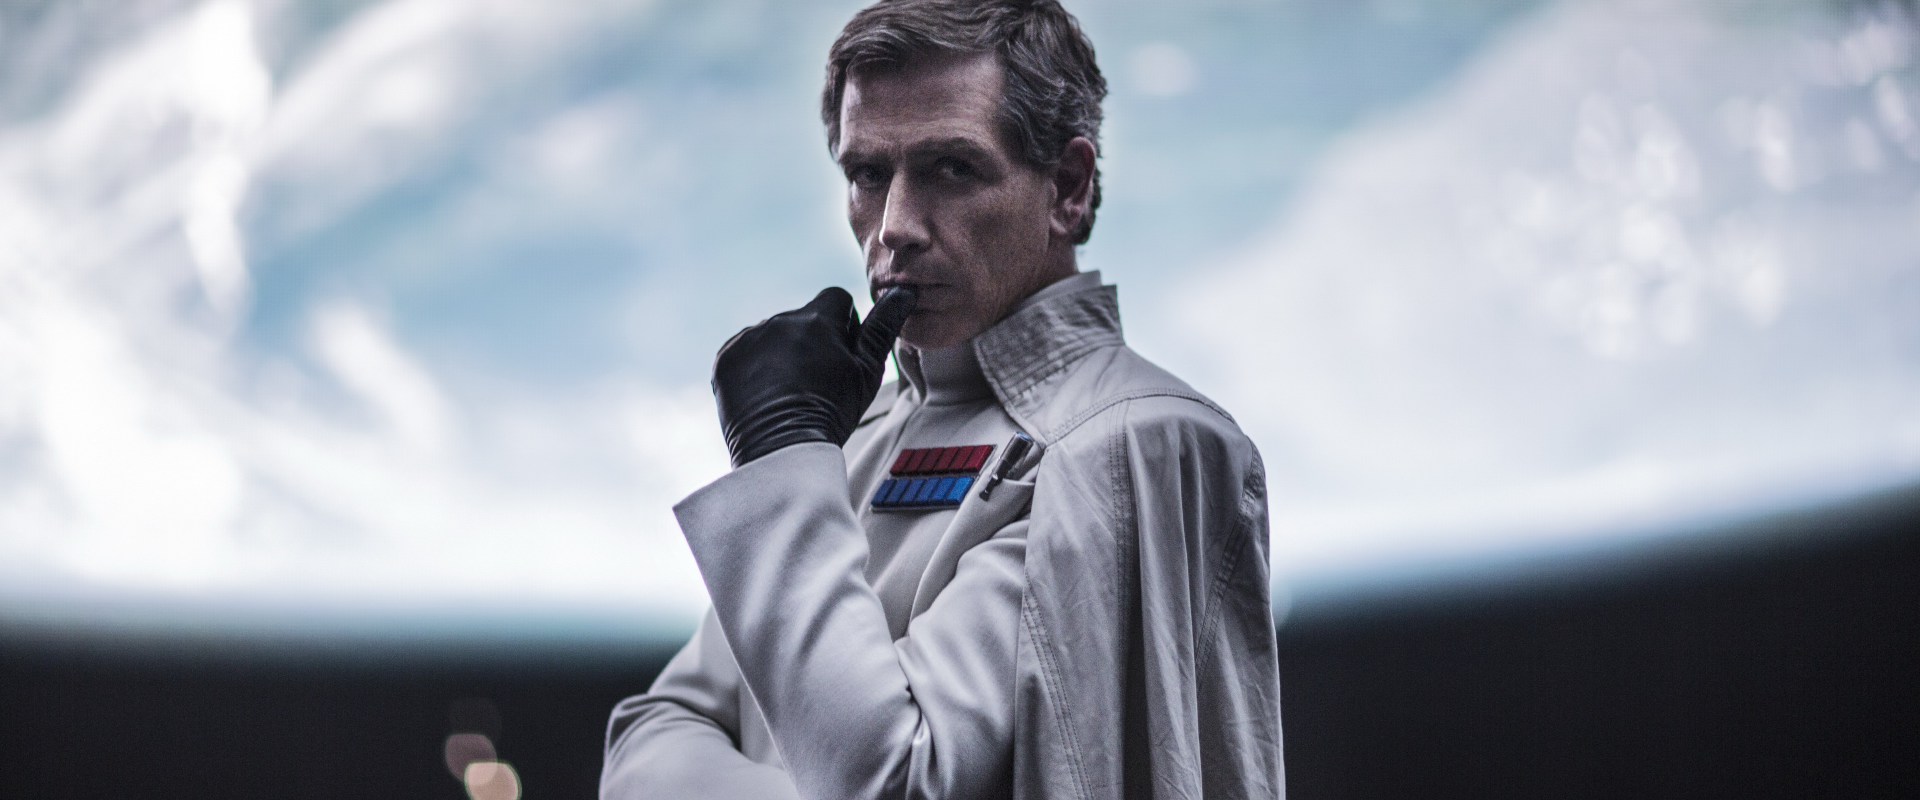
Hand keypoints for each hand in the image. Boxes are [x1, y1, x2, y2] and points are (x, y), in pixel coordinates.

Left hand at [712, 286, 917, 467]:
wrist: (782, 452)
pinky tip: (765, 396)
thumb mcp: (868, 371)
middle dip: (810, 342)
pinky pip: (744, 353)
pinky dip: (753, 369)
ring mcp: (748, 339)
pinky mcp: (725, 360)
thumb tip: (903, 291)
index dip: (844, 325)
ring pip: (772, 336)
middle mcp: (779, 321)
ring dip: (781, 354)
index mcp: (817, 319)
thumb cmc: (833, 413)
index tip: (841, 356)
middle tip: (815, 383)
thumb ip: (883, 327)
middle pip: (802, 319)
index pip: (835, 299)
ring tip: (788, 394)